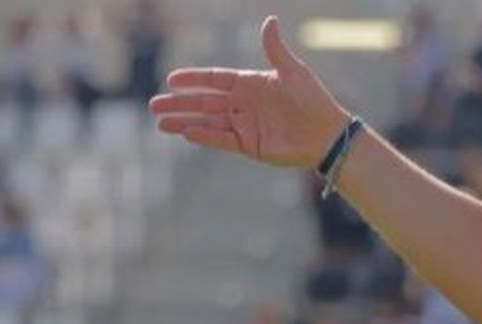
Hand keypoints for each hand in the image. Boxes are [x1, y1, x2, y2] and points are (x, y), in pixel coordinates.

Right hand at [149, 16, 348, 167]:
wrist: (327, 133)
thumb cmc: (313, 99)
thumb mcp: (292, 71)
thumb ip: (275, 49)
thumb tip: (269, 20)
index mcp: (250, 84)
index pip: (214, 79)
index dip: (193, 80)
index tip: (171, 80)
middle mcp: (243, 104)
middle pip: (204, 102)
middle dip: (180, 103)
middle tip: (154, 103)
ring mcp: (244, 125)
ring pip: (208, 122)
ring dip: (185, 121)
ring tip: (161, 122)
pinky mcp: (249, 145)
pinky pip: (222, 139)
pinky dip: (205, 135)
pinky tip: (186, 133)